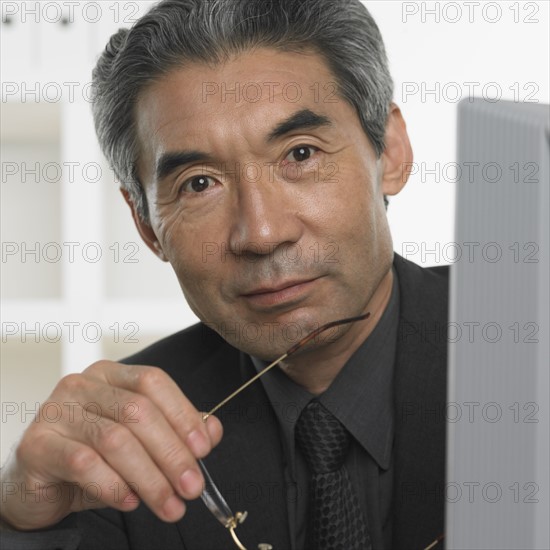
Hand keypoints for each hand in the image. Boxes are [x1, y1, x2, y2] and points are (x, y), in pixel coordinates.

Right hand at [0, 361, 222, 530]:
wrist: (42, 485)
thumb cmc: (95, 457)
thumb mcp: (141, 443)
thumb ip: (176, 432)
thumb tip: (213, 430)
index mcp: (111, 375)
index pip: (154, 382)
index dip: (183, 414)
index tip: (204, 449)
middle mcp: (83, 385)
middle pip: (138, 411)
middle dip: (172, 453)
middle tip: (192, 487)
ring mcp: (56, 411)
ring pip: (115, 439)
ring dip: (150, 477)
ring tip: (169, 505)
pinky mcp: (37, 444)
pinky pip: (83, 462)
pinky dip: (113, 485)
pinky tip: (130, 502)